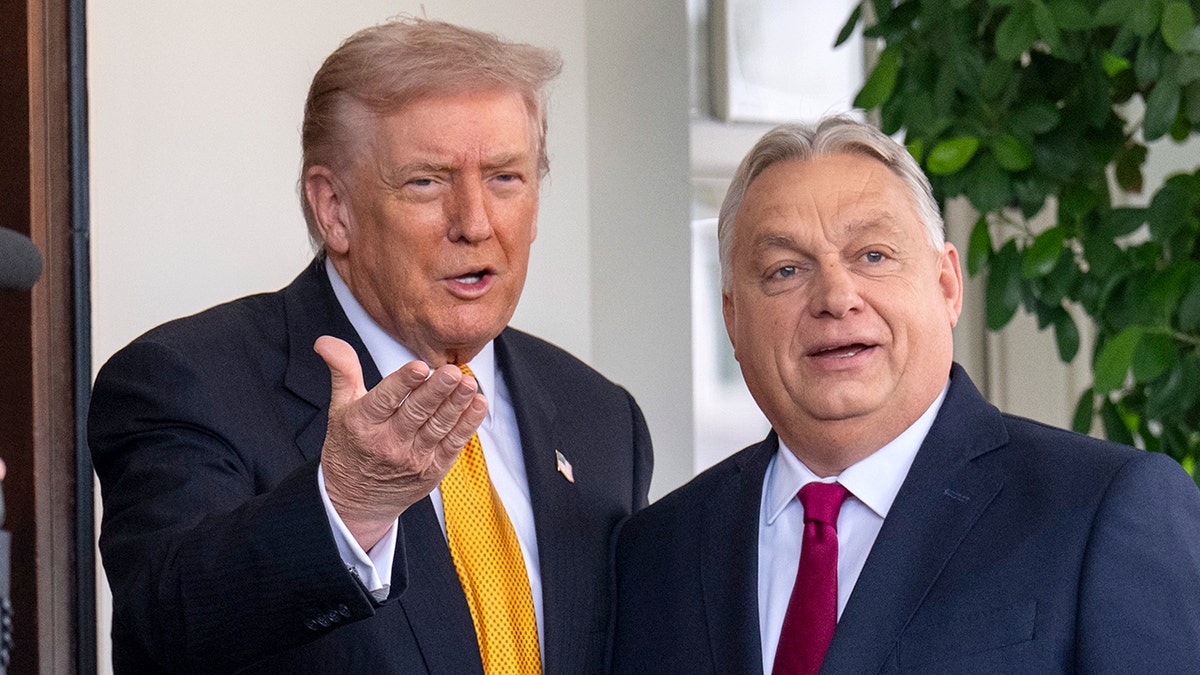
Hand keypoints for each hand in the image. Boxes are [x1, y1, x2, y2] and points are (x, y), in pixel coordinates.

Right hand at [314, 336, 486, 549]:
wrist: (356, 501)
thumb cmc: (349, 447)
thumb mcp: (339, 408)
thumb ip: (342, 371)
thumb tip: (326, 340)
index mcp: (363, 424)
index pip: (385, 400)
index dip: (403, 383)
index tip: (419, 367)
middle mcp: (388, 443)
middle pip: (416, 413)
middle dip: (437, 391)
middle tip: (452, 372)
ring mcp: (412, 458)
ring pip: (438, 427)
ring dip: (457, 404)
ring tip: (469, 383)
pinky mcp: (432, 470)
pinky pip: (452, 444)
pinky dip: (467, 424)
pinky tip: (478, 404)